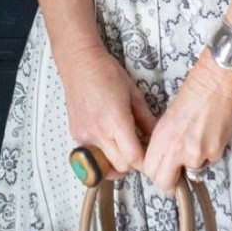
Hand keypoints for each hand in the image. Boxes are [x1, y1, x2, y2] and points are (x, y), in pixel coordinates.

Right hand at [57, 38, 153, 173]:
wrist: (80, 64)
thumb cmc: (108, 74)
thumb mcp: (134, 95)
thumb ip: (146, 119)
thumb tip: (155, 137)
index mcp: (116, 122)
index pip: (133, 158)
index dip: (145, 162)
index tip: (150, 156)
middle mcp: (98, 133)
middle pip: (120, 166)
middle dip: (132, 163)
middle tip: (138, 151)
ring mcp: (84, 136)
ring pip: (104, 165)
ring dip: (115, 163)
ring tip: (122, 150)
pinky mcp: (75, 136)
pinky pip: (91, 155)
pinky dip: (102, 154)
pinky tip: (107, 140)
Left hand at [141, 51, 231, 191]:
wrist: (217, 83)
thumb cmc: (194, 94)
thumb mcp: (168, 119)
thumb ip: (164, 142)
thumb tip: (164, 159)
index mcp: (161, 138)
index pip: (150, 172)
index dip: (156, 172)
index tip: (161, 170)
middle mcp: (176, 149)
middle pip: (166, 184)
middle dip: (170, 182)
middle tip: (176, 173)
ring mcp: (196, 153)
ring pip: (191, 173)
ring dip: (194, 163)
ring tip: (198, 140)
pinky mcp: (215, 153)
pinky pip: (209, 162)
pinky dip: (209, 154)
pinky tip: (210, 135)